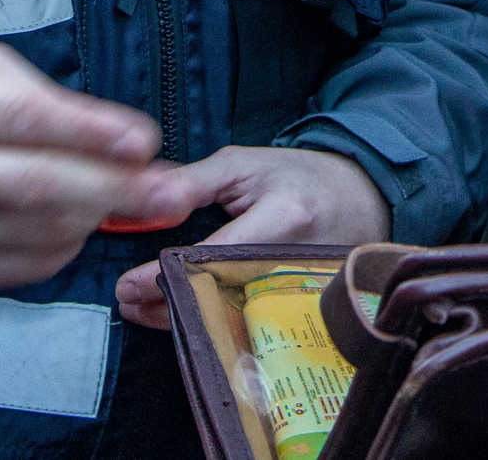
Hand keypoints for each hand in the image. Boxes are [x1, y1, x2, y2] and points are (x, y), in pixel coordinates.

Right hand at [0, 43, 182, 293]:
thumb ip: (49, 101)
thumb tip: (123, 142)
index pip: (23, 118)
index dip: (89, 132)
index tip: (145, 141)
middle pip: (36, 187)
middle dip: (116, 191)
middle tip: (171, 192)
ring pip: (34, 234)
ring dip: (93, 222)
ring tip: (126, 203)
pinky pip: (14, 270)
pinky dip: (58, 250)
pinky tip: (76, 226)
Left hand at [112, 147, 391, 326]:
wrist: (359, 197)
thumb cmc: (296, 177)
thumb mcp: (244, 165)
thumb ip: (193, 184)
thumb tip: (145, 202)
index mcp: (283, 218)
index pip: (215, 256)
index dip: (166, 274)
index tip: (128, 285)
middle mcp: (294, 261)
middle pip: (222, 298)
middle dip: (168, 305)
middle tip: (129, 301)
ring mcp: (302, 292)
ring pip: (234, 318)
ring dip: (185, 318)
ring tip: (144, 310)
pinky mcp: (302, 309)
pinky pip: (250, 323)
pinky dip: (214, 321)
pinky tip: (184, 315)